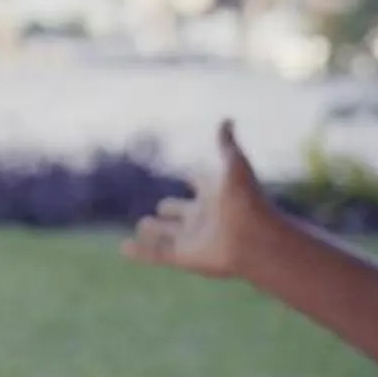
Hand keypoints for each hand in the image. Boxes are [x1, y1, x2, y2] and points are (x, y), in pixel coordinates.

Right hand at [122, 119, 275, 280]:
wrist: (253, 238)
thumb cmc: (246, 199)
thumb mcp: (235, 165)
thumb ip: (226, 144)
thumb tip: (227, 119)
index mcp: (215, 195)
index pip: (201, 185)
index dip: (196, 180)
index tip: (191, 176)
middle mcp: (202, 217)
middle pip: (181, 212)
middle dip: (171, 208)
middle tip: (163, 206)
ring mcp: (191, 238)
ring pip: (167, 234)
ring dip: (154, 231)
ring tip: (143, 226)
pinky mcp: (182, 257)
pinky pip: (155, 254)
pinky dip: (138, 252)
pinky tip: (124, 249)